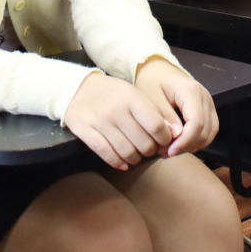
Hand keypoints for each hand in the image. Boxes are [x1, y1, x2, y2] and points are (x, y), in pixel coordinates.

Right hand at [62, 72, 177, 169]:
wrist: (77, 88)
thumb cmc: (112, 93)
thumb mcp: (133, 94)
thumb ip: (153, 112)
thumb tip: (173, 132)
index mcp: (132, 98)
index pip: (156, 126)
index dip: (164, 139)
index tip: (163, 142)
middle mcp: (117, 110)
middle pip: (144, 143)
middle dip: (150, 151)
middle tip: (148, 149)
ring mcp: (100, 121)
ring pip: (127, 152)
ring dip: (135, 159)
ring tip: (135, 156)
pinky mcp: (86, 131)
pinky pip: (106, 154)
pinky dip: (117, 162)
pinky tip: (122, 163)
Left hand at [134, 58, 217, 155]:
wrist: (158, 70)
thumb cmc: (152, 81)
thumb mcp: (150, 95)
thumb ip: (163, 115)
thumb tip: (176, 135)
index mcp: (190, 90)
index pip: (196, 122)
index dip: (184, 141)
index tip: (169, 151)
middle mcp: (204, 96)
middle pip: (204, 130)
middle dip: (186, 146)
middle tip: (165, 153)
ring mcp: (208, 103)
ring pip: (209, 133)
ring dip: (192, 146)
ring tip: (171, 150)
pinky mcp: (207, 109)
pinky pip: (209, 131)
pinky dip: (197, 141)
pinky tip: (181, 144)